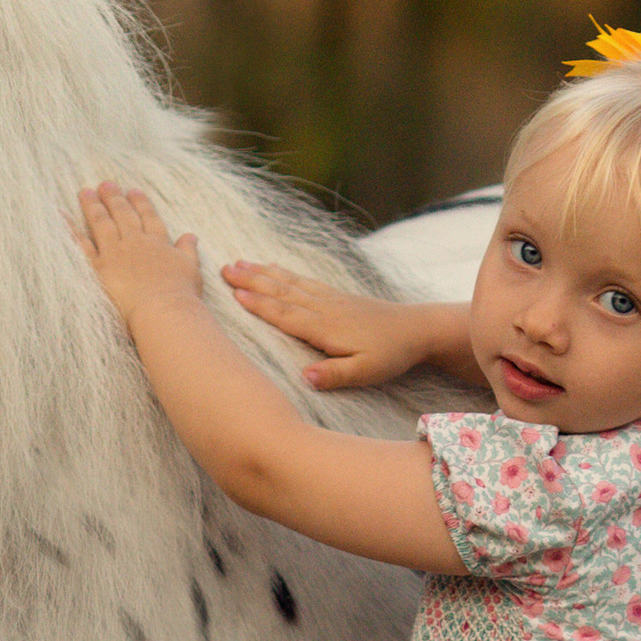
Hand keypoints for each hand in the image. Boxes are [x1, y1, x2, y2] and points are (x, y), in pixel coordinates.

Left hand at [79, 182, 203, 332]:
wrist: (164, 310)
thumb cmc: (181, 294)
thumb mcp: (191, 268)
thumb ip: (188, 250)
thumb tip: (190, 235)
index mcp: (158, 242)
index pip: (148, 217)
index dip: (141, 203)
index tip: (133, 190)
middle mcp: (135, 242)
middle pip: (123, 215)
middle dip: (114, 198)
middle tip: (105, 184)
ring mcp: (115, 254)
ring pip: (102, 223)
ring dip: (93, 206)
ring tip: (85, 192)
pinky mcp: (99, 268)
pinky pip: (82, 245)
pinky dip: (71, 230)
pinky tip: (63, 216)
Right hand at [221, 261, 437, 388]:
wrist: (417, 330)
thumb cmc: (390, 355)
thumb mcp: (365, 372)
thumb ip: (335, 374)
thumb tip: (304, 377)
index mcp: (325, 328)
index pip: (285, 314)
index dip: (258, 303)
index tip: (234, 292)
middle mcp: (324, 308)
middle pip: (281, 292)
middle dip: (252, 280)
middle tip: (224, 269)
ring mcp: (330, 299)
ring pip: (289, 283)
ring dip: (262, 273)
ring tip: (238, 263)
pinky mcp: (337, 297)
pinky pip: (303, 281)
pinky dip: (284, 273)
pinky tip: (273, 268)